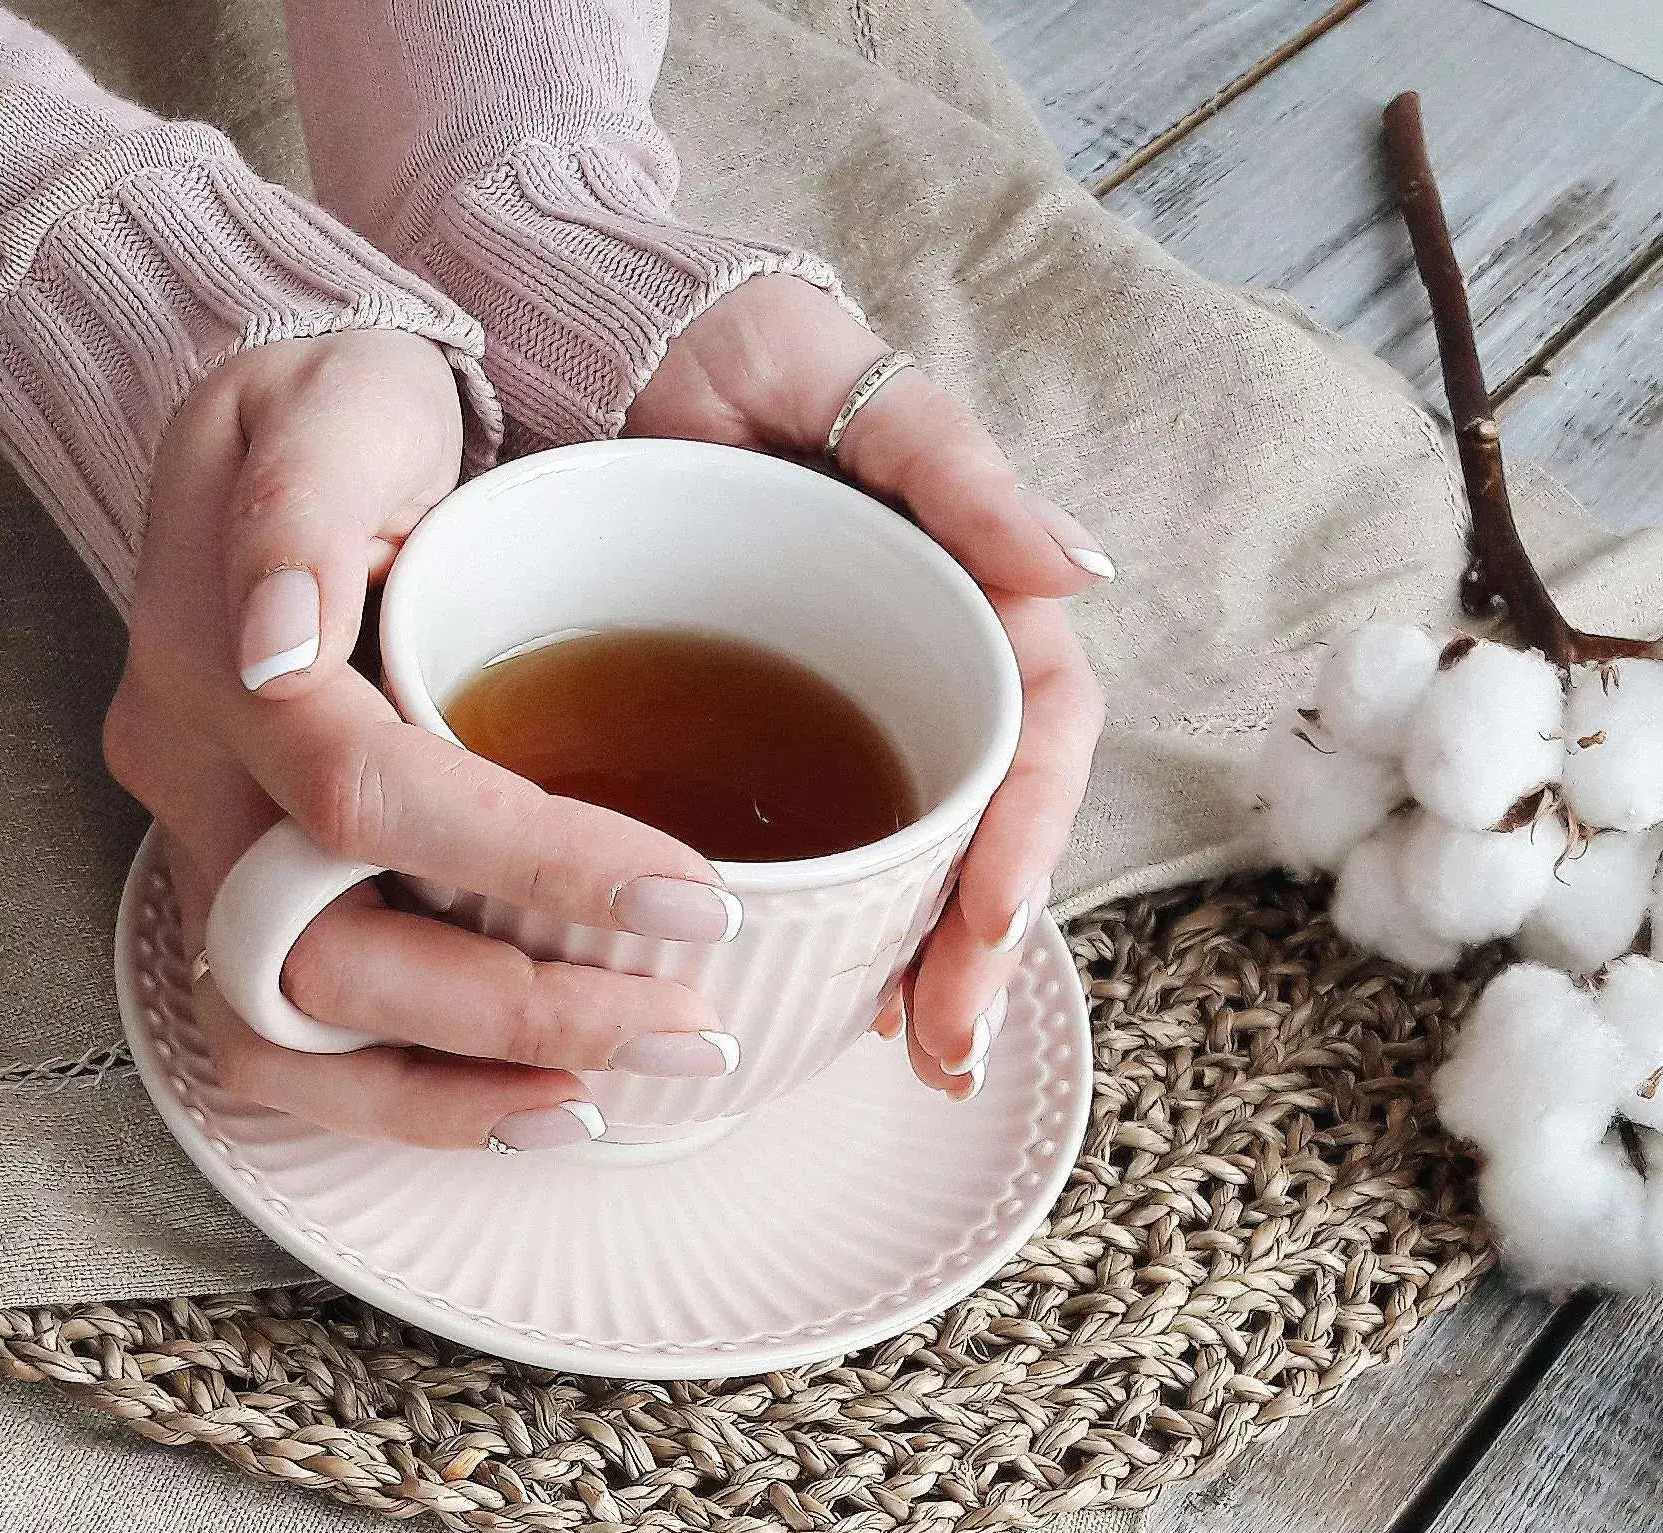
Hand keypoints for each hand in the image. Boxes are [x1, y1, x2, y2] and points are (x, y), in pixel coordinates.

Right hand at [105, 330, 744, 1150]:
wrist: (276, 439)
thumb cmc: (336, 405)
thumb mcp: (335, 396)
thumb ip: (301, 504)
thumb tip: (282, 645)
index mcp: (216, 663)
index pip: (368, 798)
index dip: (535, 863)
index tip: (697, 895)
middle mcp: (195, 784)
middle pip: (320, 960)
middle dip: (516, 1013)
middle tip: (688, 1020)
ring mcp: (207, 856)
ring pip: (286, 1046)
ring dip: (462, 1092)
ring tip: (619, 1094)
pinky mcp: (244, 901)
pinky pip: (300, 1050)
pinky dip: (423, 1097)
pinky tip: (547, 1103)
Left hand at [628, 274, 1107, 1095]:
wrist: (579, 347)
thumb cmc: (717, 343)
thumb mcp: (836, 374)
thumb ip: (955, 468)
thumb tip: (1083, 572)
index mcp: (965, 593)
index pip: (1035, 735)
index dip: (1026, 837)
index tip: (989, 926)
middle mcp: (917, 666)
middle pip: (985, 832)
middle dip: (977, 951)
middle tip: (943, 1049)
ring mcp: (839, 713)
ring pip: (914, 864)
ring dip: (924, 971)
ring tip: (909, 1060)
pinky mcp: (754, 744)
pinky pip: (817, 856)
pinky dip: (836, 937)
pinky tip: (830, 1006)